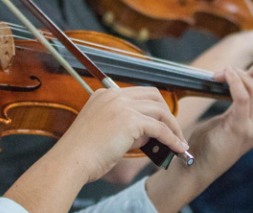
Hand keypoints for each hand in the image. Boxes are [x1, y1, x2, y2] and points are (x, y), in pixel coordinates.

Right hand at [50, 86, 188, 183]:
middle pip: (152, 95)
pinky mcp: (129, 119)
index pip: (138, 93)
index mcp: (104, 94)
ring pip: (159, 110)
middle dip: (167, 113)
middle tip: (174, 131)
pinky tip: (177, 148)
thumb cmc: (85, 152)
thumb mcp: (105, 130)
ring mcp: (121, 105)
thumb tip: (151, 131)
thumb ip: (126, 125)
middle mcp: (114, 95)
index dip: (153, 107)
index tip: (163, 122)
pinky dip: (171, 138)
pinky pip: (159, 127)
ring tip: (179, 143)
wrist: (72, 159)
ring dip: (173, 127)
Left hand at [146, 63, 252, 212]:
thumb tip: (243, 76)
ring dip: (238, 73)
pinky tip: (222, 77)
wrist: (199, 165)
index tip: (248, 74)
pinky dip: (234, 81)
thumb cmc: (213, 139)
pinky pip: (244, 97)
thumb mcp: (234, 117)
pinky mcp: (239, 129)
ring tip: (222, 75)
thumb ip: (244, 103)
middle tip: (237, 71)